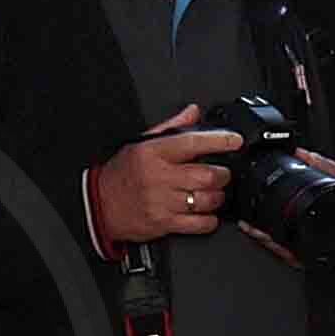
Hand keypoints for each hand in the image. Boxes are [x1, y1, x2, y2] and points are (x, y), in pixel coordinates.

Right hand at [88, 105, 243, 247]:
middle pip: (208, 175)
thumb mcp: (141, 144)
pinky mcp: (163, 223)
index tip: (236, 140)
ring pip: (207, 200)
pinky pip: (200, 224)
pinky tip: (205, 212)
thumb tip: (194, 112)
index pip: (193, 142)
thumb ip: (171, 127)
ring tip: (212, 192)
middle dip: (223, 174)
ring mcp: (161, 202)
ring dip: (218, 197)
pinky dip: (209, 219)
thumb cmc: (121, 173)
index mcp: (153, 153)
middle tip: (222, 173)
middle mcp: (158, 177)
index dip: (219, 141)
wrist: (98, 205)